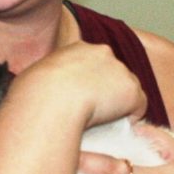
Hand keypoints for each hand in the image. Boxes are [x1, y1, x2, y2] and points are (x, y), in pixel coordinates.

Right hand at [16, 42, 147, 128]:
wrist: (51, 100)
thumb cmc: (34, 92)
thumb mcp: (35, 77)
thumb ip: (48, 79)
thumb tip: (40, 90)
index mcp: (78, 48)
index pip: (93, 62)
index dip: (89, 81)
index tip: (81, 96)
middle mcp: (103, 53)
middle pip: (113, 73)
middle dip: (107, 89)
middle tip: (91, 110)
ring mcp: (120, 71)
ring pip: (126, 89)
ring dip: (117, 103)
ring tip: (98, 119)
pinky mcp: (132, 91)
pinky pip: (138, 108)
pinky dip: (129, 118)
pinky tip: (111, 125)